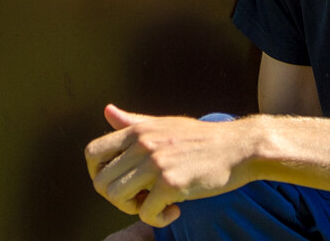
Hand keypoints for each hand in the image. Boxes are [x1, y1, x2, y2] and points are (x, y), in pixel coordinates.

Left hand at [86, 105, 258, 228]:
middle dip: (116, 198)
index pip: (92, 153)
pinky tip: (175, 211)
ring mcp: (156, 164)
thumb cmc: (201, 139)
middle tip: (139, 198)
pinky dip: (158, 219)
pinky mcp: (172, 184)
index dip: (97, 174)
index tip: (118, 183)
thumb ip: (133, 122)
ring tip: (155, 204)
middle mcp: (142, 144)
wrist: (237, 148)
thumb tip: (107, 111)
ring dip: (133, 209)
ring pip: (117, 198)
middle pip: (101, 182)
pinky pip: (146, 213)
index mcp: (137, 130)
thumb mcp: (164, 124)